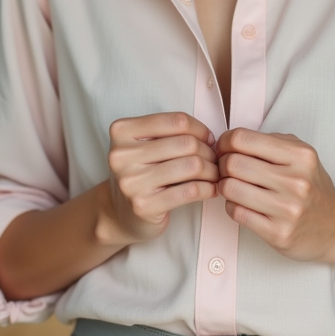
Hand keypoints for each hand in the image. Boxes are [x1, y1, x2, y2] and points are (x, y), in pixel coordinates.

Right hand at [103, 112, 218, 245]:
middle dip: (208, 152)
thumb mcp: (145, 145)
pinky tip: (211, 190)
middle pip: (186, 143)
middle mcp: (122, 155)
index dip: (200, 129)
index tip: (208, 140)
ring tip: (214, 174)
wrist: (120, 214)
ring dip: (212, 170)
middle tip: (214, 160)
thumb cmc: (141, 173)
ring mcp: (131, 182)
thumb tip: (209, 137)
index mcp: (122, 131)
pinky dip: (208, 189)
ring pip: (192, 166)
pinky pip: (190, 191)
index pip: (176, 121)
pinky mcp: (143, 206)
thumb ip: (170, 133)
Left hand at [215, 128, 334, 263]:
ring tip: (232, 186)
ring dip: (224, 186)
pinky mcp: (278, 233)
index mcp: (300, 156)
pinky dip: (232, 206)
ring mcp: (288, 209)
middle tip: (225, 169)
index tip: (225, 148)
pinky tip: (242, 204)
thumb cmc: (312, 188)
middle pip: (233, 163)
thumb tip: (230, 140)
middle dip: (222, 165)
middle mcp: (296, 181)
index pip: (243, 139)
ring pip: (230, 188)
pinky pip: (237, 213)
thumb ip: (271, 142)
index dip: (225, 142)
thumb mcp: (301, 155)